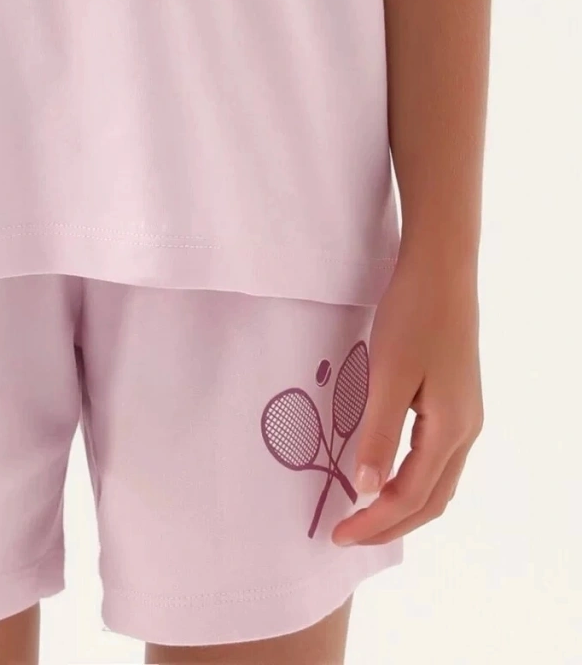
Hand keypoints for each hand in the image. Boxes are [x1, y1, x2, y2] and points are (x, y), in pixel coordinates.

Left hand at [332, 252, 482, 545]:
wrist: (442, 269)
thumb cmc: (413, 315)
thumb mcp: (388, 374)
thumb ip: (377, 433)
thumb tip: (366, 490)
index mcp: (451, 429)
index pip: (411, 497)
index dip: (375, 522)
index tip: (338, 535)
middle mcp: (466, 430)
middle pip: (432, 500)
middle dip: (391, 524)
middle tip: (348, 535)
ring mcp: (466, 415)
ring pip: (438, 481)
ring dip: (403, 505)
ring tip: (365, 515)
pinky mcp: (457, 399)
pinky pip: (437, 458)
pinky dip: (412, 479)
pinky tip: (387, 472)